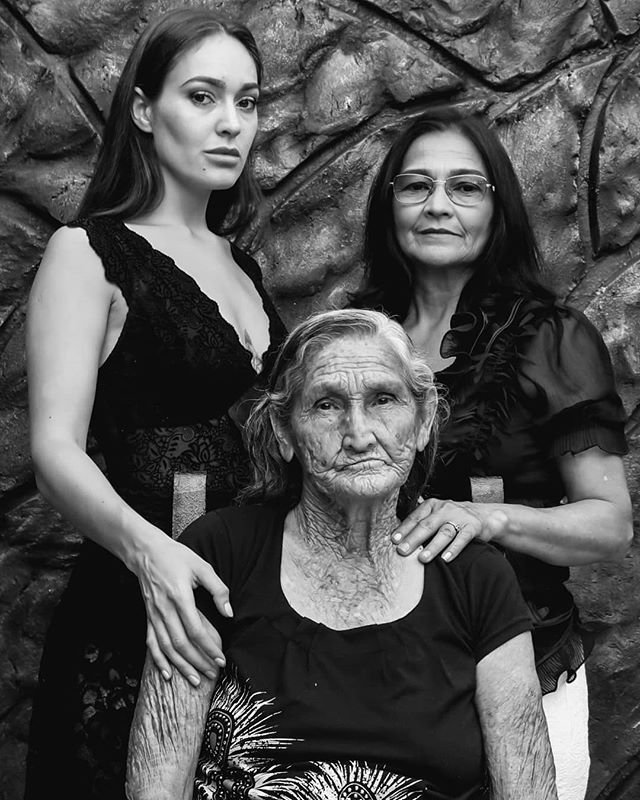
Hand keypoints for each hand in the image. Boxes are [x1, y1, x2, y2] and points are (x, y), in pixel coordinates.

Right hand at [132, 533, 230, 685]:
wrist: (146, 552)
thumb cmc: (176, 557)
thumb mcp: (202, 567)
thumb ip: (218, 589)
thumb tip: (228, 613)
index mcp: (180, 597)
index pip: (196, 630)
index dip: (209, 648)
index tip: (220, 659)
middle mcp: (164, 609)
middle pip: (181, 644)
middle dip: (198, 662)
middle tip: (212, 673)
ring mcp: (154, 615)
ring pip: (166, 647)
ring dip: (181, 666)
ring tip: (194, 680)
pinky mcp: (148, 617)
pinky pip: (151, 643)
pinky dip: (158, 660)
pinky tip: (167, 673)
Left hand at [391, 498, 507, 562]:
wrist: (483, 515)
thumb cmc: (453, 518)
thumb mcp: (436, 515)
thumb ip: (421, 523)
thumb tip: (398, 538)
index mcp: (432, 505)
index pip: (415, 517)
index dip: (404, 529)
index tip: (394, 540)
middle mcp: (445, 509)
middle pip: (427, 525)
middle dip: (414, 539)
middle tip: (403, 551)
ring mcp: (459, 517)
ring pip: (444, 532)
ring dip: (432, 546)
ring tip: (422, 558)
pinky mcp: (473, 527)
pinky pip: (462, 538)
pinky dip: (453, 549)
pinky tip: (446, 559)